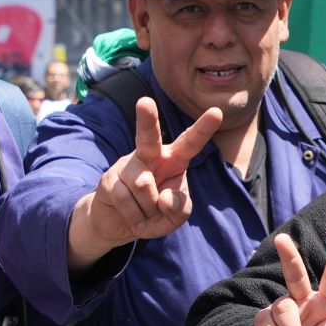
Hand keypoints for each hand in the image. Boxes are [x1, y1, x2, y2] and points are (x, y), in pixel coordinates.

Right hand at [69, 96, 223, 263]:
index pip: (190, 143)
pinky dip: (136, 219)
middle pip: (148, 137)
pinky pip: (127, 202)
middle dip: (147, 119)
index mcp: (173, 159)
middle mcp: (149, 156)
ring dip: (149, 210)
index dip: (203, 129)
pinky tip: (134, 218)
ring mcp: (126, 166)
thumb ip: (180, 207)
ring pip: (144, 186)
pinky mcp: (109, 180)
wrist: (117, 223)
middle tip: (144, 102)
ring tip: (146, 214)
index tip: (217, 112)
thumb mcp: (176, 215)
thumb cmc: (154, 212)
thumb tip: (164, 200)